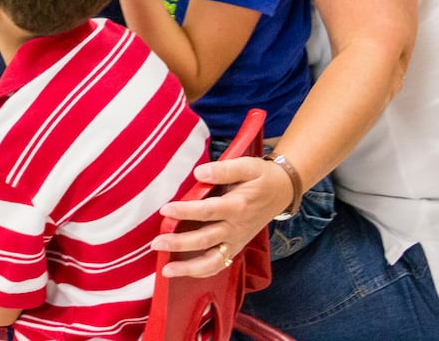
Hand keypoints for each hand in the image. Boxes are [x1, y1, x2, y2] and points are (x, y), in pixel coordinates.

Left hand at [153, 155, 289, 277]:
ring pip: (212, 261)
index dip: (185, 211)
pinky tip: (183, 273)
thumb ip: (224, 170)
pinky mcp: (235, 248)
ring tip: (166, 270)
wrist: (282, 191)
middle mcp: (236, 228)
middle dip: (179, 243)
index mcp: (238, 206)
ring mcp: (236, 241)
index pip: (207, 211)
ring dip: (188, 268)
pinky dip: (201, 272)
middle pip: (205, 239)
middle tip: (156, 243)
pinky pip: (218, 265)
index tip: (165, 210)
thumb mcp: (248, 166)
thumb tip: (200, 173)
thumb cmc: (261, 177)